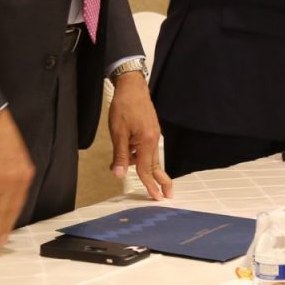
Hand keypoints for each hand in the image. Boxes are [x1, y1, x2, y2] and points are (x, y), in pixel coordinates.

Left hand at [108, 71, 172, 199]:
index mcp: (146, 141)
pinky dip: (138, 155)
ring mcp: (153, 134)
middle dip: (161, 181)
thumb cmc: (124, 106)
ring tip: (119, 165)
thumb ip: (119, 154)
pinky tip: (126, 153)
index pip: (145, 169)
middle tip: (167, 195)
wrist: (132, 86)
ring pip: (149, 157)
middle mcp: (153, 139)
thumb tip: (117, 174)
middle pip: (155, 166)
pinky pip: (146, 148)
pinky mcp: (150, 130)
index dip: (149, 185)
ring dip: (140, 166)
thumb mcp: (117, 132)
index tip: (156, 198)